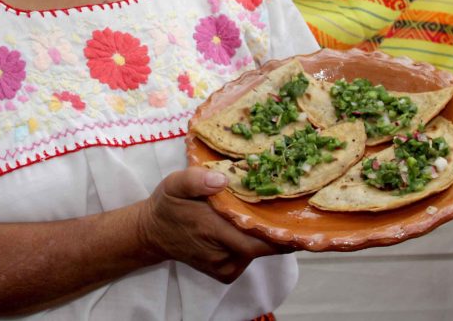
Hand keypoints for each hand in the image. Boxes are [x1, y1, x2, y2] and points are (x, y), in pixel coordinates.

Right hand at [137, 167, 289, 282]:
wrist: (153, 234)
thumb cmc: (167, 206)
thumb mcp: (174, 184)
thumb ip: (195, 179)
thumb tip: (223, 178)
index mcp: (212, 229)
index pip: (258, 237)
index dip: (282, 231)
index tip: (300, 217)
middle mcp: (222, 254)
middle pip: (264, 246)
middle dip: (281, 230)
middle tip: (294, 209)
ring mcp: (225, 267)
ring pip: (258, 251)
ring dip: (268, 234)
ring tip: (276, 213)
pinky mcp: (226, 273)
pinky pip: (249, 256)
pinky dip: (255, 242)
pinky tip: (252, 226)